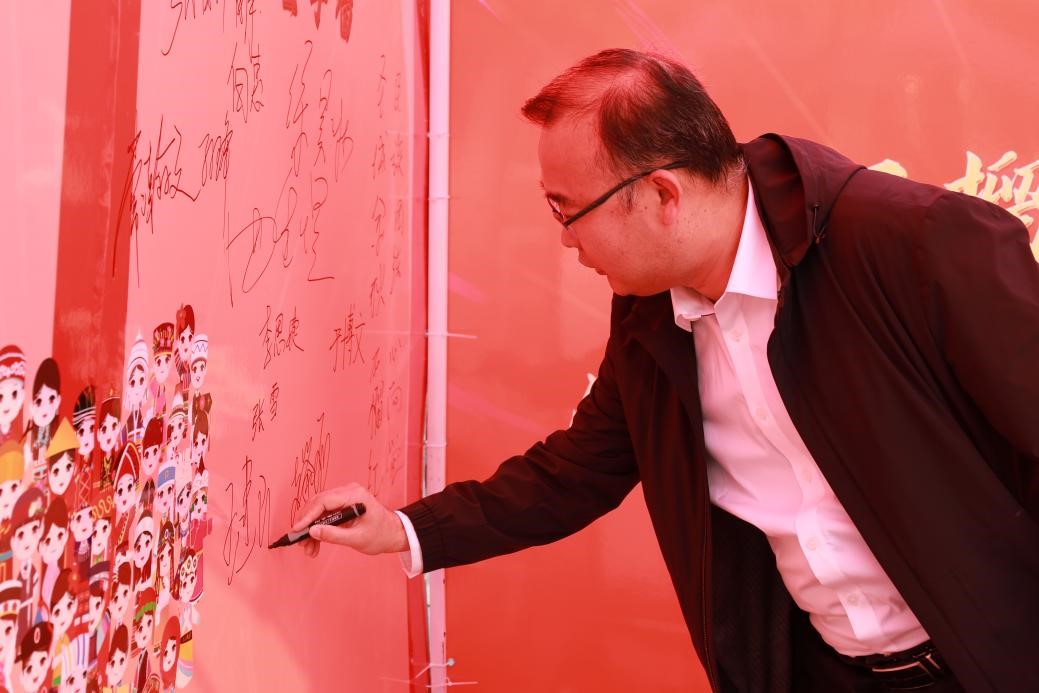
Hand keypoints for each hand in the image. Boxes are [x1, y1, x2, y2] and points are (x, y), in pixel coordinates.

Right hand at [290, 483, 407, 557]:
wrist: (393, 534)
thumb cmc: (380, 535)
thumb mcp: (357, 539)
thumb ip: (334, 535)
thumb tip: (312, 532)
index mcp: (355, 495)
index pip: (324, 501)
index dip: (308, 515)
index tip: (297, 529)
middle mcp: (349, 491)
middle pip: (318, 503)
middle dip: (307, 524)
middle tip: (300, 542)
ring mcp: (345, 497)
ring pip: (319, 510)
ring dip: (311, 529)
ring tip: (308, 549)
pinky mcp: (343, 505)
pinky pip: (325, 514)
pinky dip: (319, 529)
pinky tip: (315, 545)